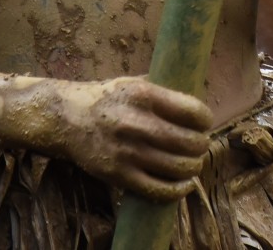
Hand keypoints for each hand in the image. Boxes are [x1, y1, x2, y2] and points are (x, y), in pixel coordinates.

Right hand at [56, 77, 212, 200]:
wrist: (67, 118)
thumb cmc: (106, 98)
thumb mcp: (132, 83)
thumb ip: (161, 90)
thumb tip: (195, 100)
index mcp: (142, 94)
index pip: (192, 111)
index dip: (205, 119)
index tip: (204, 123)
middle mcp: (136, 122)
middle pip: (189, 142)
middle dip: (201, 145)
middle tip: (200, 144)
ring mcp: (128, 151)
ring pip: (178, 168)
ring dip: (193, 167)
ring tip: (193, 162)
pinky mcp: (119, 174)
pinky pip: (159, 189)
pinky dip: (178, 190)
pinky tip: (184, 183)